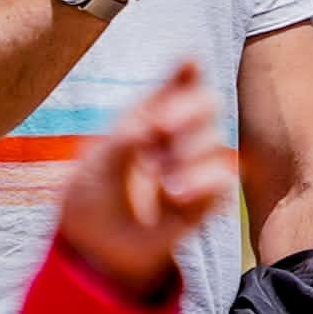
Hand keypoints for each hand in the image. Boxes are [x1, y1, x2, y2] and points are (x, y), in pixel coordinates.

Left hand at [56, 63, 235, 296]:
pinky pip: (222, 183)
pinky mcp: (204, 200)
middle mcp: (177, 137)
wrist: (95, 251)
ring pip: (215, 144)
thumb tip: (150, 125)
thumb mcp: (95, 166)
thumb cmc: (91, 199)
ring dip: (189, 156)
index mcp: (148, 119)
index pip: (175, 86)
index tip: (188, 63)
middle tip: (161, 126)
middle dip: (189, 110)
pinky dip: (203, 185)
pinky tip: (175, 196)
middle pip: (206, 105)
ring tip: (161, 181)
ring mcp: (193, 166)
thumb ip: (122, 141)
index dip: (186, 72)